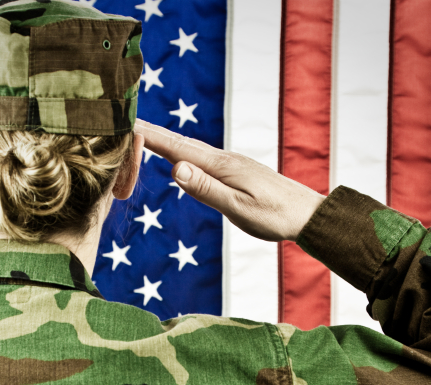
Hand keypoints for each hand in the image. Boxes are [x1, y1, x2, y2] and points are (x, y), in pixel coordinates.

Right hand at [135, 119, 325, 242]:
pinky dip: (182, 151)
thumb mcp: (238, 207)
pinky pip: (201, 157)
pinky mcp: (235, 171)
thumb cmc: (274, 216)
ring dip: (166, 140)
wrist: (306, 214)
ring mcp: (230, 164)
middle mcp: (223, 159)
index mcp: (220, 166)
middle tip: (124, 122)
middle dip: (152, 133)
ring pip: (191, 148)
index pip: (177, 148)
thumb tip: (176, 169)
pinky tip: (179, 155)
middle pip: (180, 143)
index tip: (125, 125)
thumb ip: (207, 189)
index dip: (150, 137)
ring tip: (143, 134)